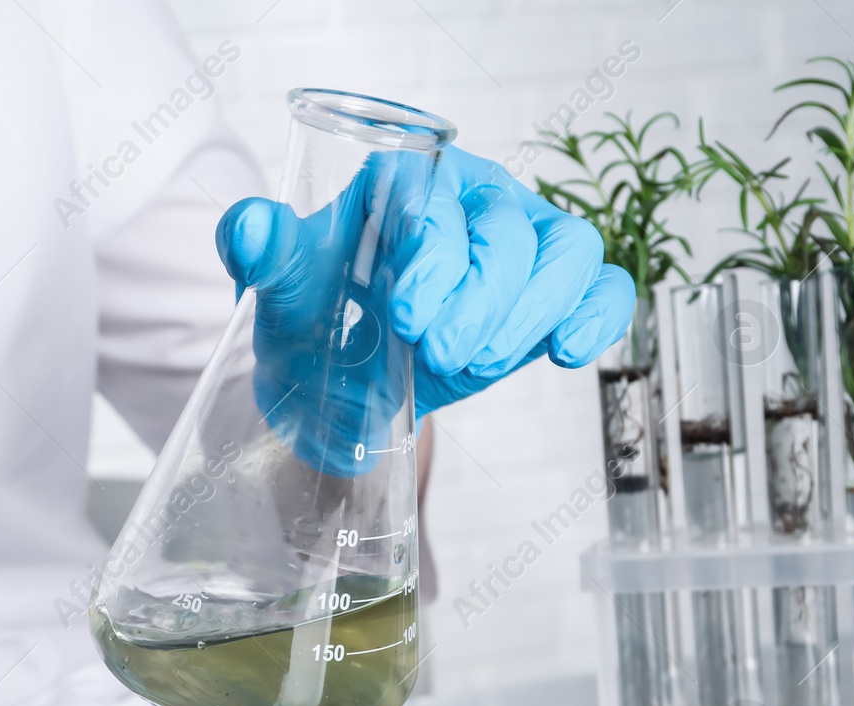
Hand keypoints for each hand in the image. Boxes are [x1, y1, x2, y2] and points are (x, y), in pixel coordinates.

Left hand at [216, 145, 635, 474]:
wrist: (333, 378)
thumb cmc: (311, 313)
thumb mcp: (278, 287)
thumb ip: (260, 251)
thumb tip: (250, 227)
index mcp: (409, 179)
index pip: (439, 200)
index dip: (433, 258)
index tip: (404, 318)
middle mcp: (474, 199)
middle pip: (509, 231)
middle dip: (479, 301)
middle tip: (436, 353)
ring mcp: (524, 242)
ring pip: (568, 251)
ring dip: (530, 314)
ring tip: (479, 362)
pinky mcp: (555, 292)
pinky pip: (603, 286)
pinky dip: (596, 315)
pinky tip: (565, 350)